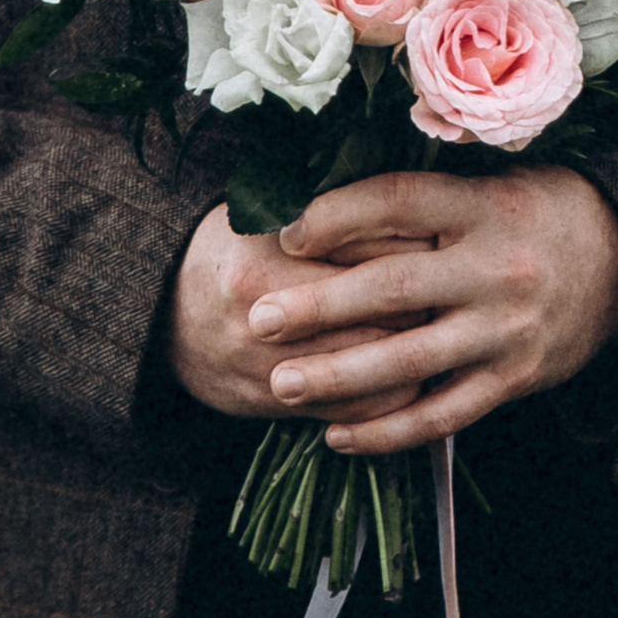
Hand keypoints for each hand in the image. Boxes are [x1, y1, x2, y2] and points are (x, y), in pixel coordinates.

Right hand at [166, 202, 442, 429]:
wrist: (158, 316)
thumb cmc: (227, 251)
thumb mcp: (260, 213)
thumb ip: (326, 212)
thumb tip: (413, 208)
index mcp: (266, 258)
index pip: (367, 250)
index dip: (419, 244)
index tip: (451, 238)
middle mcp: (267, 317)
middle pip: (380, 312)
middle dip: (429, 300)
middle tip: (458, 287)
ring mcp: (271, 368)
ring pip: (375, 368)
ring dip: (421, 352)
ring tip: (446, 330)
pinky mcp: (277, 405)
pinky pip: (356, 410)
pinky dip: (394, 398)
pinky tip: (415, 374)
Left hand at [186, 166, 617, 456]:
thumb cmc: (538, 212)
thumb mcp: (492, 182)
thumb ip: (421, 199)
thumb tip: (321, 207)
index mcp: (486, 206)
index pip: (399, 201)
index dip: (336, 215)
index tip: (285, 233)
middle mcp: (497, 268)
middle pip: (394, 287)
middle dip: (319, 306)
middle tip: (258, 318)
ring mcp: (507, 330)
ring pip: (411, 361)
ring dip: (340, 376)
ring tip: (281, 385)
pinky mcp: (515, 379)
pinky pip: (443, 414)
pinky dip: (388, 431)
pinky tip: (338, 436)